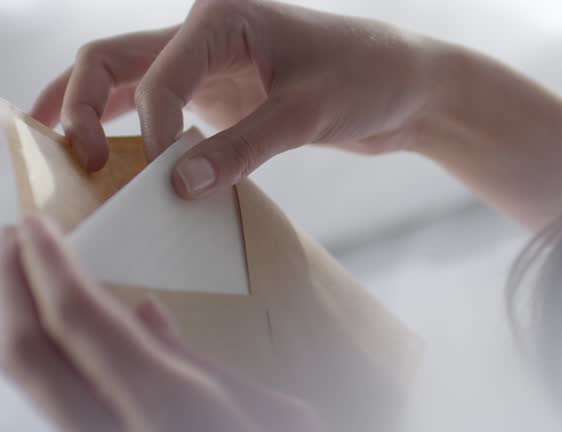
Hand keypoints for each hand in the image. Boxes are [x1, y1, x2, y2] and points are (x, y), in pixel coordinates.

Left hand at [0, 215, 320, 430]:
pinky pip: (51, 403)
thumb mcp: (274, 409)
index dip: (48, 267)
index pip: (83, 323)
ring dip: (13, 319)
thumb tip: (145, 313)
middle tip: (10, 237)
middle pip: (28, 354)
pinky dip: (38, 355)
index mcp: (172, 407)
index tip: (33, 222)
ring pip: (29, 383)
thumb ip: (199, 363)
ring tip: (19, 273)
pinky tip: (52, 330)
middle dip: (8, 286)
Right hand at [31, 0, 434, 197]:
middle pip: (116, 59)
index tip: (164, 182)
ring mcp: (210, 65)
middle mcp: (207, 33)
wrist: (403, 86)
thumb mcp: (305, 114)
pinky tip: (113, 156)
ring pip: (128, 79)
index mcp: (223, 16)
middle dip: (81, 102)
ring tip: (60, 150)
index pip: (159, 76)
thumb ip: (240, 148)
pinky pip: (162, 109)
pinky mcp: (221, 95)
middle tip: (69, 155)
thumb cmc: (367, 78)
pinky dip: (135, 129)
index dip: (152, 133)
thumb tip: (175, 186)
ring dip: (91, 109)